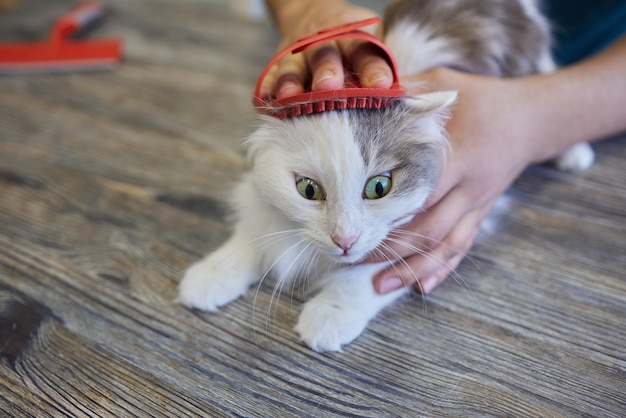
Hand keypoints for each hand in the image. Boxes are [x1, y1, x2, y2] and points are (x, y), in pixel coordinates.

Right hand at [261, 1, 393, 98]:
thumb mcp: (371, 43)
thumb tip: (419, 98)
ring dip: (292, 81)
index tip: (383, 86)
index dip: (373, 69)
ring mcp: (298, 52)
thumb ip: (383, 68)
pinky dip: (267, 86)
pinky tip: (265, 99)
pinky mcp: (278, 62)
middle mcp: (324, 42)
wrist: (312, 13)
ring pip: (294, 66)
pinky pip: (270, 74)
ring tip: (290, 96)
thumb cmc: (351, 42)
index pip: (365, 51)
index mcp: (353, 36)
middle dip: (327, 72)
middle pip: (325, 55)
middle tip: (329, 87)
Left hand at [371, 68, 543, 294]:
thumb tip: (359, 92)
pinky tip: (423, 287)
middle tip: (353, 258)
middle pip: (428, 227)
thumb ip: (407, 91)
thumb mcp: (444, 84)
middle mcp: (468, 187)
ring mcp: (476, 205)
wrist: (530, 119)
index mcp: (458, 156)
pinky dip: (443, 269)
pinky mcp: (480, 214)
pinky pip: (462, 246)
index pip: (420, 191)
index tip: (356, 224)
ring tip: (381, 287)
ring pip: (444, 245)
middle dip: (391, 248)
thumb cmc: (480, 98)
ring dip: (413, 268)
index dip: (389, 211)